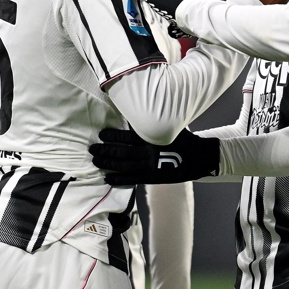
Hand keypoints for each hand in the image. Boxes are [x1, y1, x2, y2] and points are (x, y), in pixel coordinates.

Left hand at [90, 128, 219, 184]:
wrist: (196, 157)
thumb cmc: (182, 139)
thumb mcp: (169, 125)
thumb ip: (152, 121)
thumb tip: (138, 108)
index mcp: (150, 137)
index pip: (125, 136)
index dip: (111, 136)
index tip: (101, 134)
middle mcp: (146, 152)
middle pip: (119, 152)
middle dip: (104, 150)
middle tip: (92, 149)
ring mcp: (147, 166)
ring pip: (121, 165)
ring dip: (106, 163)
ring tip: (95, 160)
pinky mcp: (150, 178)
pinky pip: (130, 179)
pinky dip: (117, 179)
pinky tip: (106, 178)